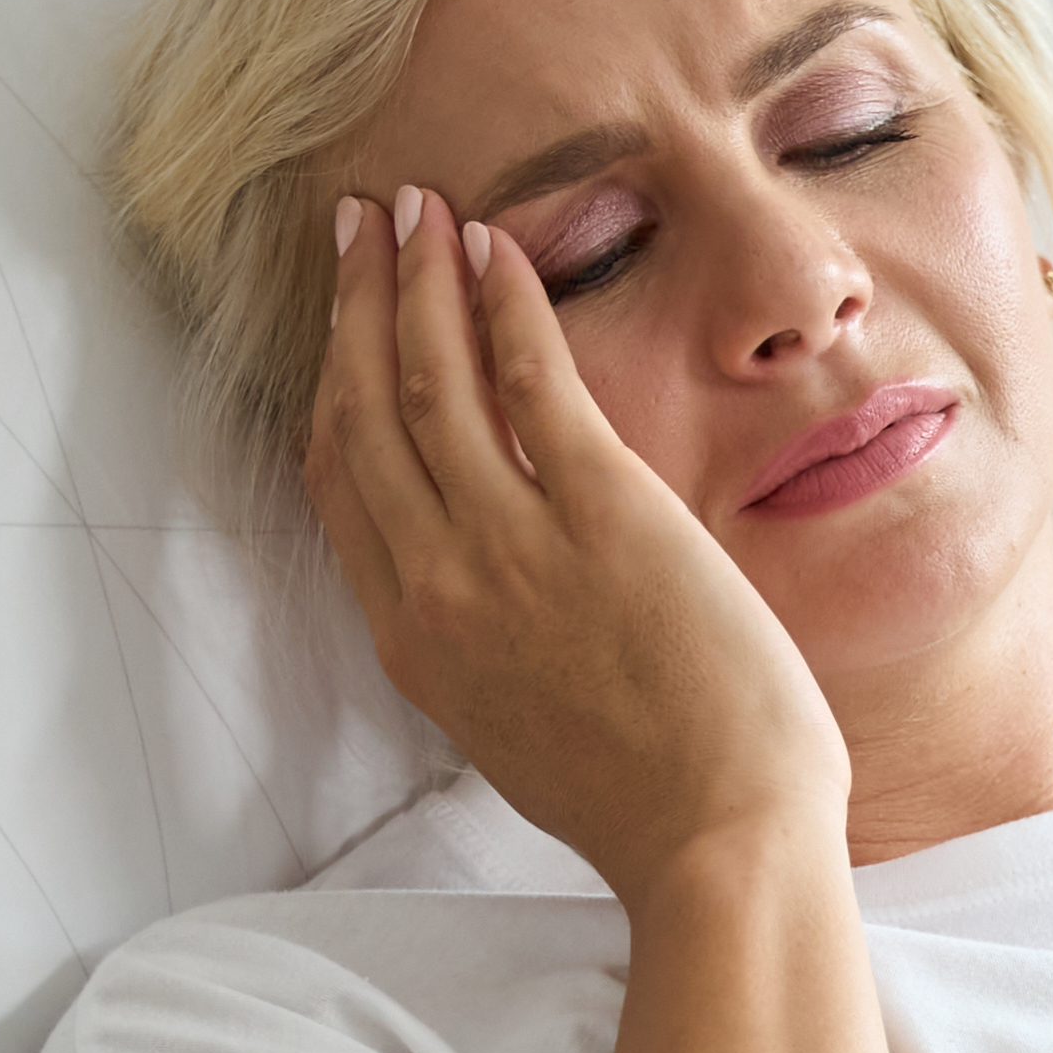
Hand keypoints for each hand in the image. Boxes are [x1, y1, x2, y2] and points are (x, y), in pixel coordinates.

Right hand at [302, 186, 850, 887]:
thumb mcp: (523, 731)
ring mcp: (509, 545)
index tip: (339, 326)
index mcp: (414, 644)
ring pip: (427, 380)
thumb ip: (487, 650)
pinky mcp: (599, 513)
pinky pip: (526, 381)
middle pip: (365, 413)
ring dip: (414, 280)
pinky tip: (494, 248)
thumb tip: (498, 591)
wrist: (719, 844)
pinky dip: (501, 304)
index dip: (333, 388)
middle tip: (354, 226)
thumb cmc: (650, 806)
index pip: (344, 488)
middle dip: (355, 305)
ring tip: (408, 208)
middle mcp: (437, 585)